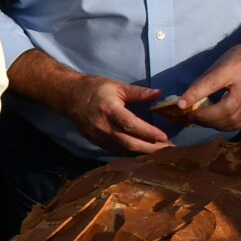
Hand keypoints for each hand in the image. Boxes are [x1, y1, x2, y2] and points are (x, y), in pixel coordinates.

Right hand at [58, 76, 175, 154]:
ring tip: (161, 153)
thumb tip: (159, 93)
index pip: (131, 125)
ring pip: (124, 151)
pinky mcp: (97, 143)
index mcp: (109, 109)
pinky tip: (145, 153)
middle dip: (151, 149)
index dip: (149, 133)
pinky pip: (117, 151)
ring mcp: (99, 137)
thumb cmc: (95, 89)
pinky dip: (132, 154)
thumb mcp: (116, 86)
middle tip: (169, 151)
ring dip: (144, 154)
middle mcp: (103, 126)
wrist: (70, 97)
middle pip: (129, 143)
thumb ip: (138, 92)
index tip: (165, 137)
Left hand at [165, 40, 240, 132]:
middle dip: (204, 117)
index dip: (195, 95)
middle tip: (190, 116)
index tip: (181, 104)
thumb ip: (205, 80)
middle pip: (224, 110)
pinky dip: (224, 126)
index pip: (212, 84)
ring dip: (213, 124)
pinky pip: (238, 124)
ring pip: (232, 121)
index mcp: (235, 70)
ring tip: (201, 120)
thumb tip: (188, 98)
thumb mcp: (221, 62)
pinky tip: (215, 122)